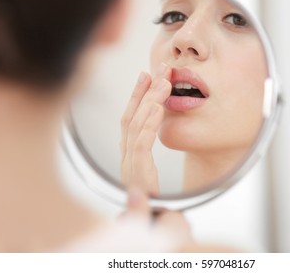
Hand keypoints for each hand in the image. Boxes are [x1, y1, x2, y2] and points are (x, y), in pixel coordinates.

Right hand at [120, 63, 171, 194]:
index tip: (146, 75)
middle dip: (145, 90)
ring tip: (164, 82)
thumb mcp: (148, 166)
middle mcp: (124, 154)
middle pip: (131, 116)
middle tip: (159, 69)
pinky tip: (158, 108)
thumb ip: (146, 144)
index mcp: (127, 152)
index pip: (129, 117)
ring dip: (150, 101)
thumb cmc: (151, 194)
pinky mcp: (137, 172)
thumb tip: (154, 118)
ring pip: (136, 125)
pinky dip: (149, 123)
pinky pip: (142, 143)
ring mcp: (128, 163)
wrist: (150, 221)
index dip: (137, 95)